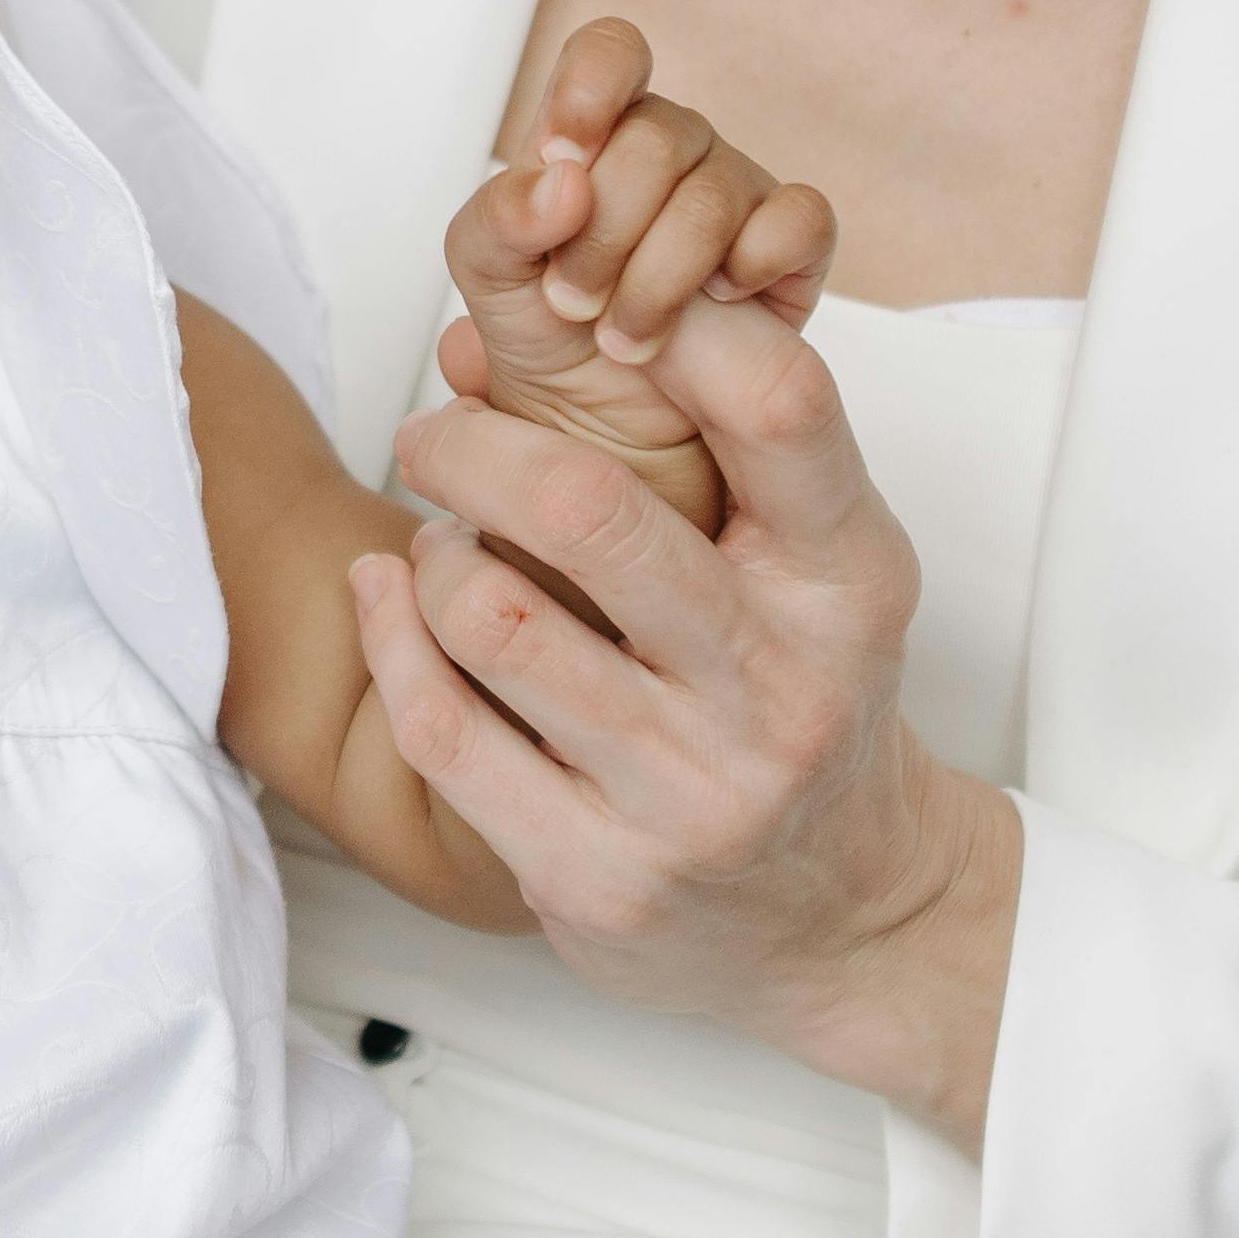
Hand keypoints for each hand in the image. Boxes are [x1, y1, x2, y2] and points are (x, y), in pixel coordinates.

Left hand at [347, 296, 1019, 1147]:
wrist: (842, 917)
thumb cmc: (800, 696)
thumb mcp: (814, 566)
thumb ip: (712, 442)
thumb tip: (482, 336)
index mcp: (848, 584)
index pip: (778, 401)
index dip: (667, 327)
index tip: (585, 319)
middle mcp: (779, 689)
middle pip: (585, 507)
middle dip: (471, 445)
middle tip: (432, 435)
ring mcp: (687, 796)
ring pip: (490, 618)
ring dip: (435, 556)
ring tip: (443, 544)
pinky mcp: (596, 876)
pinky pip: (442, 730)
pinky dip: (390, 641)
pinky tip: (392, 600)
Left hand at [439, 18, 834, 507]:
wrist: (604, 432)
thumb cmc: (548, 339)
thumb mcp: (490, 279)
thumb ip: (500, 218)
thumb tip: (562, 179)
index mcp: (595, 137)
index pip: (611, 54)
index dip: (592, 89)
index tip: (565, 153)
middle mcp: (670, 152)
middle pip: (657, 137)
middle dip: (605, 233)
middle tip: (574, 304)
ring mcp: (736, 195)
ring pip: (717, 191)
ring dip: (659, 279)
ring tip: (625, 340)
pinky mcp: (793, 251)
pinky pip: (802, 219)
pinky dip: (757, 262)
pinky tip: (719, 304)